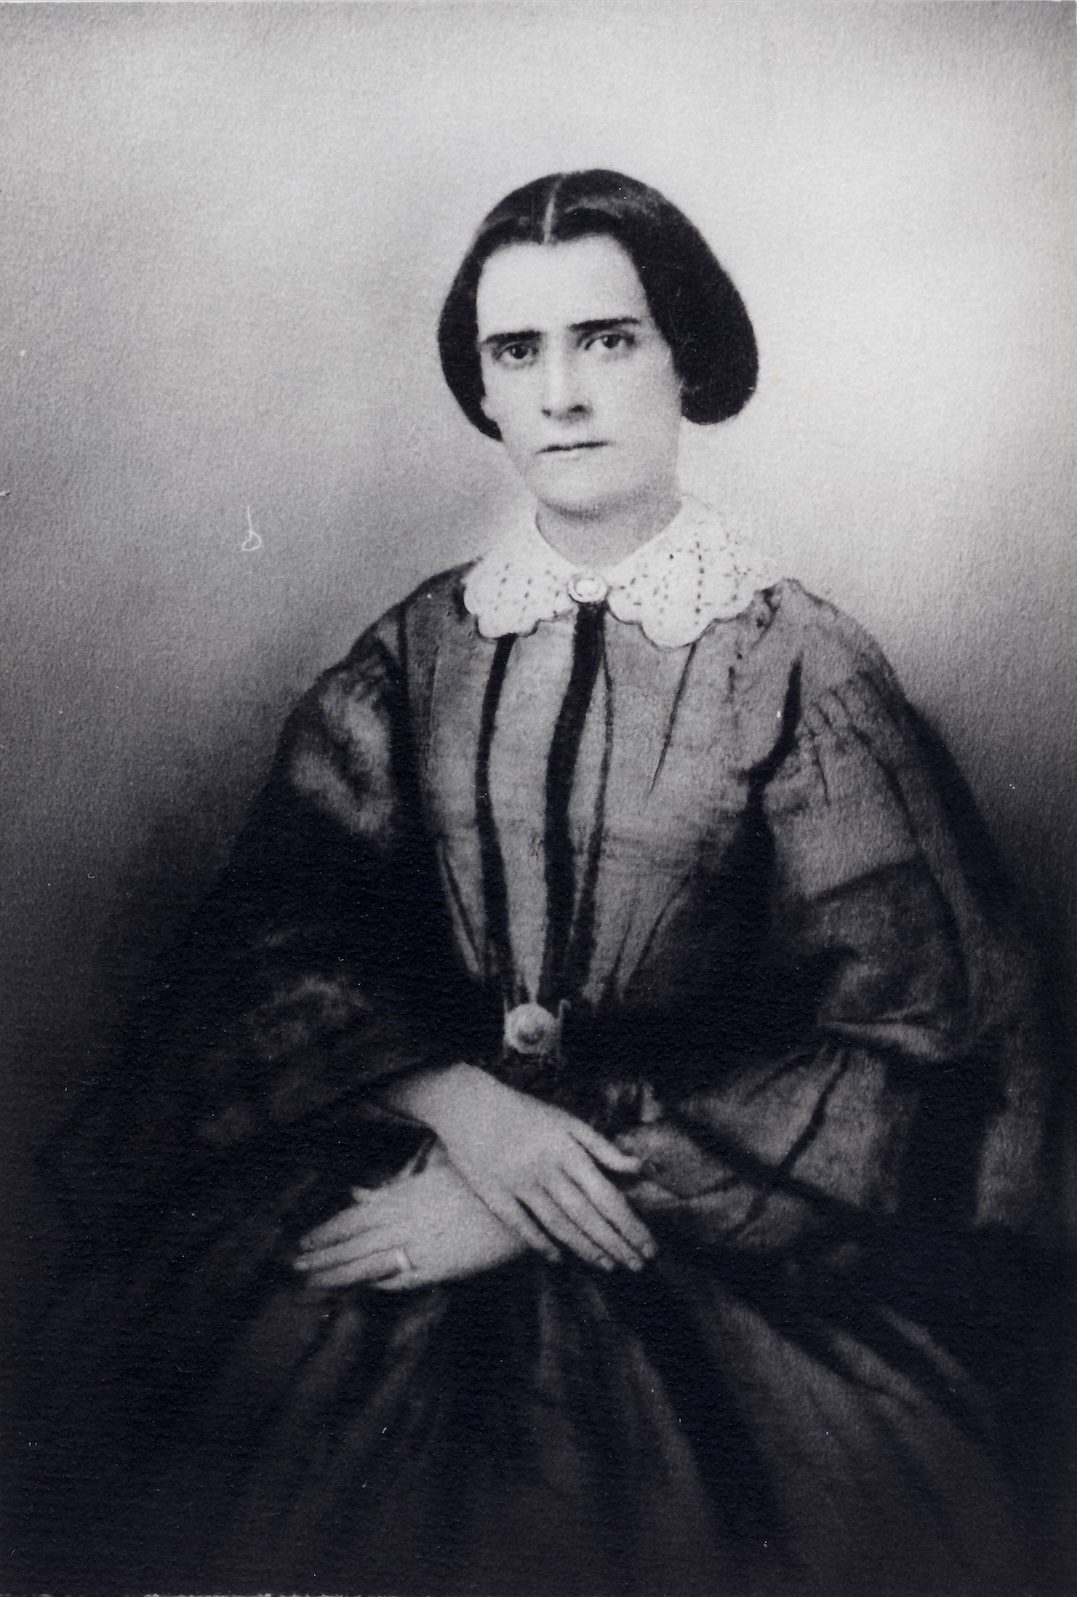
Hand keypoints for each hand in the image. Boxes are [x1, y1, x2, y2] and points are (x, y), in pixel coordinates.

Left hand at [292, 1161, 526, 1291]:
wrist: (515, 1202)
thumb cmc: (474, 1183)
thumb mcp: (431, 1176)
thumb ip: (391, 1189)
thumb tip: (357, 1193)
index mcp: (402, 1197)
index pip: (352, 1218)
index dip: (324, 1232)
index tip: (302, 1243)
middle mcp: (405, 1222)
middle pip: (353, 1242)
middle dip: (321, 1256)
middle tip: (294, 1268)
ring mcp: (421, 1245)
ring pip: (370, 1262)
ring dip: (339, 1273)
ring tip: (313, 1283)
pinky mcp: (440, 1267)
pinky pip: (402, 1278)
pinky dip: (380, 1283)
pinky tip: (361, 1289)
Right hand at [419, 1066, 657, 1272]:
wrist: (469, 1106)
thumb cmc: (524, 1113)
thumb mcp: (567, 1121)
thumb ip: (603, 1147)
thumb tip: (638, 1168)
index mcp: (568, 1150)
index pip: (607, 1196)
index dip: (630, 1224)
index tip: (649, 1245)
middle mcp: (546, 1169)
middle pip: (587, 1216)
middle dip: (616, 1244)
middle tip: (638, 1266)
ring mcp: (519, 1184)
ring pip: (558, 1225)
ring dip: (586, 1249)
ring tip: (609, 1266)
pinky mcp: (494, 1195)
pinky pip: (521, 1227)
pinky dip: (541, 1244)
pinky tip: (559, 1259)